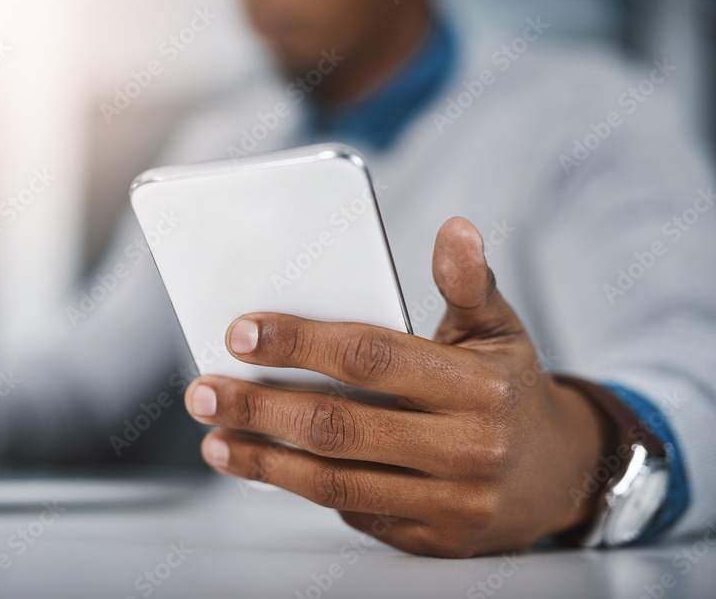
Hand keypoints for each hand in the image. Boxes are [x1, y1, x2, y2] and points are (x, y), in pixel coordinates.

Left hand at [184, 217, 612, 556]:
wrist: (564, 475)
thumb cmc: (511, 390)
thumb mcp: (500, 330)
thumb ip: (469, 283)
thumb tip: (454, 229)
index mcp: (476, 385)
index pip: (370, 356)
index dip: (299, 342)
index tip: (240, 333)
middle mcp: (466, 447)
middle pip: (339, 426)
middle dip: (259, 408)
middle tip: (203, 393)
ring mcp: (450, 502)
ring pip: (336, 482)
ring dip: (264, 461)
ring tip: (216, 440)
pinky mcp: (433, 540)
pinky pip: (355, 513)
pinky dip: (303, 490)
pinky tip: (267, 466)